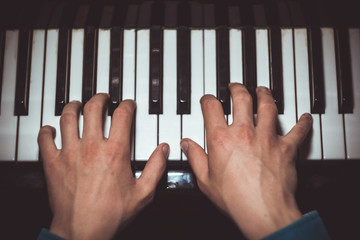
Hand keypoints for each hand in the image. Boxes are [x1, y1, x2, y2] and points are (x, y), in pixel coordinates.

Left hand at [38, 94, 167, 239]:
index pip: (122, 115)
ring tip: (77, 104)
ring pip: (68, 117)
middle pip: (93, 108)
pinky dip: (47, 130)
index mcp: (115, 152)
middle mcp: (91, 147)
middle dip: (99, 98)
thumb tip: (163, 150)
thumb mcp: (143, 193)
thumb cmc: (110, 215)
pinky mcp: (53, 163)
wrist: (82, 231)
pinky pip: (45, 138)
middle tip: (103, 98)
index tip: (127, 104)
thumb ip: (156, 168)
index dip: (127, 105)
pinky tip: (50, 129)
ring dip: (73, 107)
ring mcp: (69, 153)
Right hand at [181, 84, 311, 238]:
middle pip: (242, 98)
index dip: (207, 100)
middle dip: (237, 88)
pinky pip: (298, 130)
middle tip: (235, 86)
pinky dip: (303, 122)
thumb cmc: (235, 199)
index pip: (212, 108)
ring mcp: (267, 138)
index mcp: (222, 140)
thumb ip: (195, 158)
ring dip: (265, 95)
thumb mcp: (205, 180)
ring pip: (268, 106)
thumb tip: (186, 145)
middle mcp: (244, 133)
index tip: (208, 100)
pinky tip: (305, 117)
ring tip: (262, 90)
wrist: (263, 212)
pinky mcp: (286, 148)